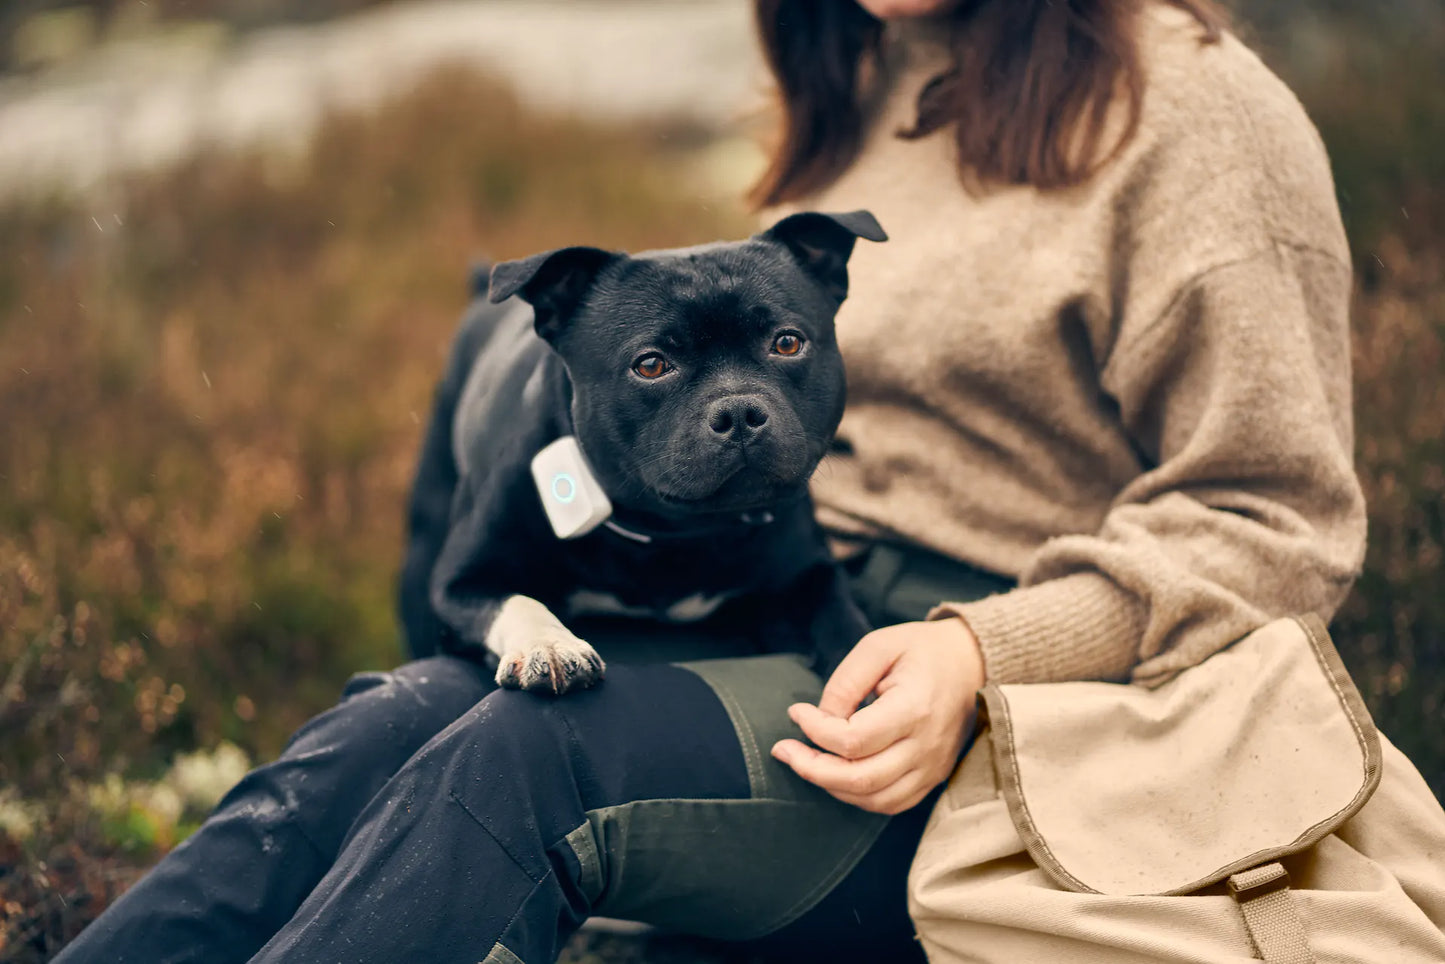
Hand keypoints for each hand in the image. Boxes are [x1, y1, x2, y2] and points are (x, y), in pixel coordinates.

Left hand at [771, 617, 984, 813]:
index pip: (854, 740)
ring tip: (806, 760)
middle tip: (784, 749)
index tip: (797, 711)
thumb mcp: (879, 646)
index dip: (815, 730)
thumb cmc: (922, 650)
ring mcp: (932, 767)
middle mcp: (926, 746)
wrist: (973, 663)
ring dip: (831, 786)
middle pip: (860, 780)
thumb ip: (845, 682)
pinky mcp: (933, 777)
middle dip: (812, 768)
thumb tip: (819, 718)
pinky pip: (891, 803)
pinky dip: (857, 796)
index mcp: (914, 708)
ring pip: (873, 799)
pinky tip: (836, 774)